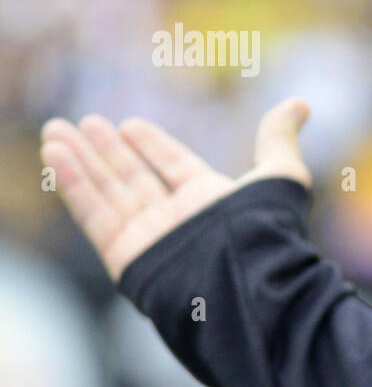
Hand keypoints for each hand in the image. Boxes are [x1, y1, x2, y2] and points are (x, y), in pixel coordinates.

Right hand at [39, 97, 312, 283]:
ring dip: (81, 161)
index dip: (152, 145)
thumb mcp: (281, 176)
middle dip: (106, 150)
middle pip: (135, 178)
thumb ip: (279, 139)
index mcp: (211, 202)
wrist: (246, 282)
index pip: (174, 166)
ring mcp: (152, 238)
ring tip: (56, 131)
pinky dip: (75, 186)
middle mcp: (179, 220)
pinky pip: (95, 216)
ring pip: (109, 193)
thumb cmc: (267, 229)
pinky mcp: (128, 256)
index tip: (128, 124)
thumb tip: (301, 104)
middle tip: (83, 122)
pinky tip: (57, 156)